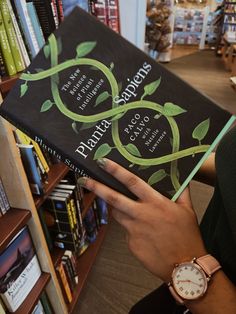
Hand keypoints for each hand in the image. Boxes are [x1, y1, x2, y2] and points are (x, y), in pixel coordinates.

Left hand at [79, 158, 206, 281]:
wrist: (184, 267)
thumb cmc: (187, 237)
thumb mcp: (187, 210)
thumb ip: (182, 192)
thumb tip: (181, 178)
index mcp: (155, 203)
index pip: (132, 182)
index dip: (116, 171)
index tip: (103, 163)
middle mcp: (141, 214)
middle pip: (113, 198)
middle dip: (97, 187)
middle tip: (84, 180)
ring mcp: (133, 230)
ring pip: (118, 215)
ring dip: (119, 209)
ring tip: (131, 211)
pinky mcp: (130, 243)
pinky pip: (126, 231)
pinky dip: (131, 228)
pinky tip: (145, 234)